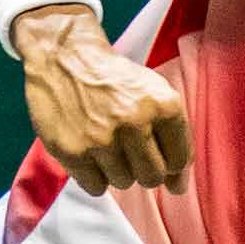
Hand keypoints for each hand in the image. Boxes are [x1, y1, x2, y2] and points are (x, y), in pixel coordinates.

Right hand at [12, 4, 191, 196]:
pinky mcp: (73, 151)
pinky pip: (96, 187)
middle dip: (144, 170)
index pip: (180, 160)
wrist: (65, 56)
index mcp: (164, 106)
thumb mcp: (155, 93)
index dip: (170, 165)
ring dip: (118, 171)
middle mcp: (135, 122)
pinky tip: (90, 154)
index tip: (159, 158)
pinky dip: (94, 177)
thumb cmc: (115, 79)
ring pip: (124, 183)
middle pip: (153, 177)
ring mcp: (102, 139)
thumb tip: (178, 187)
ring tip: (106, 144)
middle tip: (130, 151)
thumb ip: (174, 137)